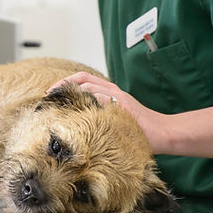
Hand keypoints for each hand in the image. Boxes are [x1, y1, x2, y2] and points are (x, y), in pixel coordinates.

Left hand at [49, 72, 168, 152]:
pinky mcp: (123, 107)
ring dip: (72, 96)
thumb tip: (78, 115)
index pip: (83, 79)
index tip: (51, 91)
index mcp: (111, 90)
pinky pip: (100, 102)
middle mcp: (113, 90)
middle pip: (83, 81)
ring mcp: (118, 98)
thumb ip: (101, 110)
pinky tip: (77, 114)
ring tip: (58, 105)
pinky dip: (87, 104)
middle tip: (49, 96)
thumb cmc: (139, 127)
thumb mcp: (116, 115)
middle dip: (63, 87)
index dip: (65, 82)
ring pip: (89, 90)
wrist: (163, 133)